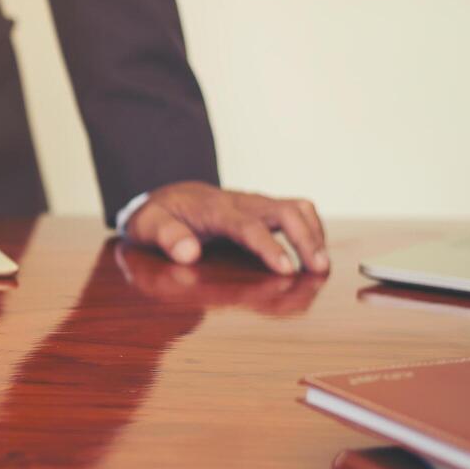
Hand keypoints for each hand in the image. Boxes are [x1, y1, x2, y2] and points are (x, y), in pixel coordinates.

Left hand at [124, 182, 328, 274]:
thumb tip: (189, 254)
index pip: (247, 225)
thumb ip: (166, 237)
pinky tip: (314, 254)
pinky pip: (296, 212)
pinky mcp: (263, 209)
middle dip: (306, 239)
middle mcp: (240, 202)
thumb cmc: (158, 216)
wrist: (166, 198)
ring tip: (322, 266)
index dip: (269, 246)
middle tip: (319, 270)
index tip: (287, 270)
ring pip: (296, 207)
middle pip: (284, 211)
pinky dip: (311, 230)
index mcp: (214, 209)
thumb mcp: (148, 226)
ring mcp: (255, 203)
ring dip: (314, 234)